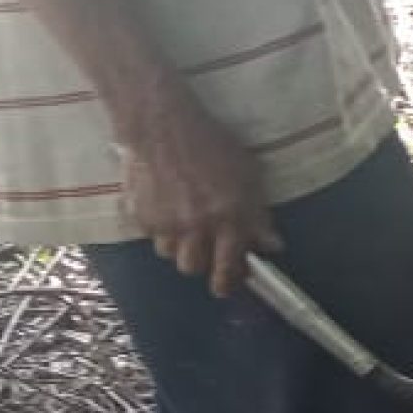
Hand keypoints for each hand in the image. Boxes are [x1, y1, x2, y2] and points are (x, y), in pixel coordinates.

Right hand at [122, 107, 280, 298]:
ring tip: (185, 219)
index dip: (228, 282)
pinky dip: (160, 228)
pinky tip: (166, 205)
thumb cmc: (213, 145)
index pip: (228, 267)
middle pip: (193, 268)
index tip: (227, 285)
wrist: (163, 127)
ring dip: (180, 245)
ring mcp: (165, 223)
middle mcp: (196, 226)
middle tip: (206, 248)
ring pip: (170, 254)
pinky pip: (152, 236)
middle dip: (201, 262)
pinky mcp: (141, 217)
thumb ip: (258, 215)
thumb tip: (272, 245)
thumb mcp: (248, 175)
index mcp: (228, 217)